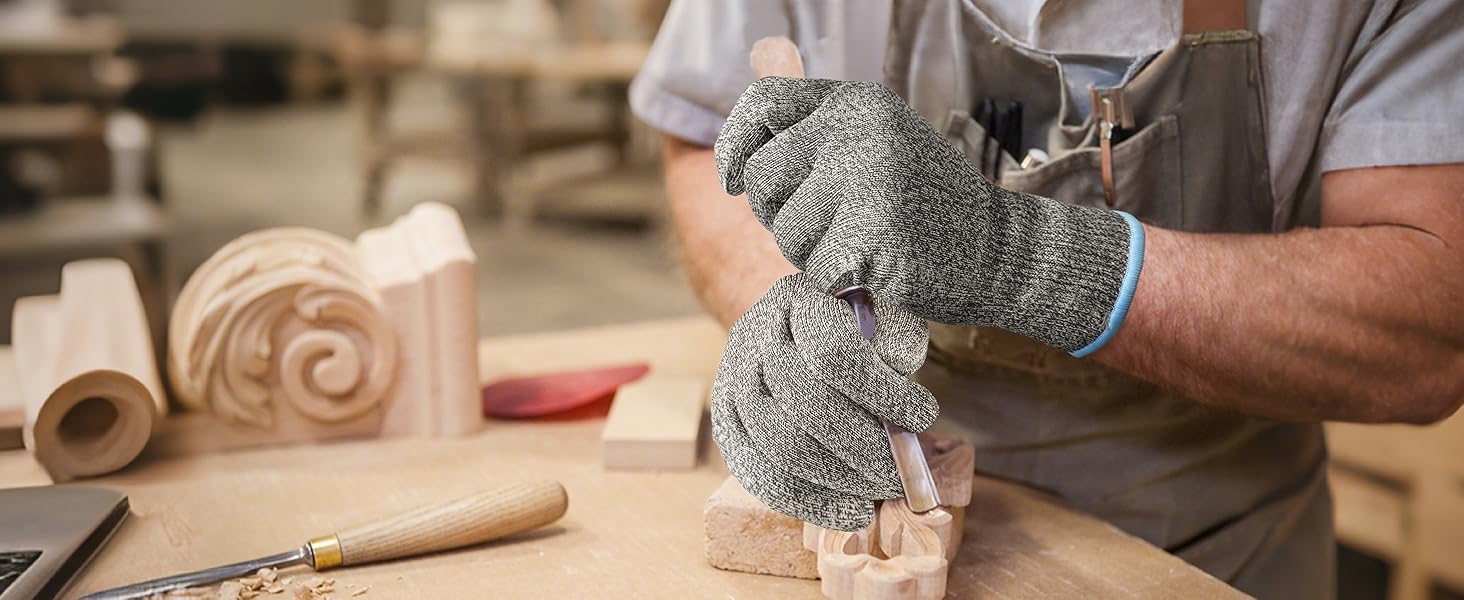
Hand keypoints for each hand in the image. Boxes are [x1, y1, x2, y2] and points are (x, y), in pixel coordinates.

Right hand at [711, 273, 936, 530]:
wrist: (797, 327)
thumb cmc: (856, 325)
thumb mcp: (884, 314)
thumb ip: (896, 343)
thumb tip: (904, 400)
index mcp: (796, 297)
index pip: (833, 352)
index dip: (881, 392)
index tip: (923, 415)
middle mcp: (754, 336)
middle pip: (807, 407)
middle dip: (866, 450)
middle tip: (904, 473)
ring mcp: (732, 381)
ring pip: (783, 448)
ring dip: (843, 481)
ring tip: (883, 491)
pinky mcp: (727, 424)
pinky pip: (762, 476)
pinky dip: (812, 503)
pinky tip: (852, 511)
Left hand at [715, 77, 1137, 352]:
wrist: (996, 252)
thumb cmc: (921, 205)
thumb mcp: (874, 143)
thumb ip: (815, 129)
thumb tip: (749, 103)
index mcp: (854, 102)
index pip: (763, 105)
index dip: (735, 144)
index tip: (733, 180)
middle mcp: (858, 129)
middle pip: (761, 180)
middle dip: (780, 215)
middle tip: (830, 226)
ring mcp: (868, 178)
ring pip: (785, 232)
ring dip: (811, 254)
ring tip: (859, 245)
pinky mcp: (874, 233)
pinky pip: (815, 269)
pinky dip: (837, 283)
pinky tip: (872, 270)